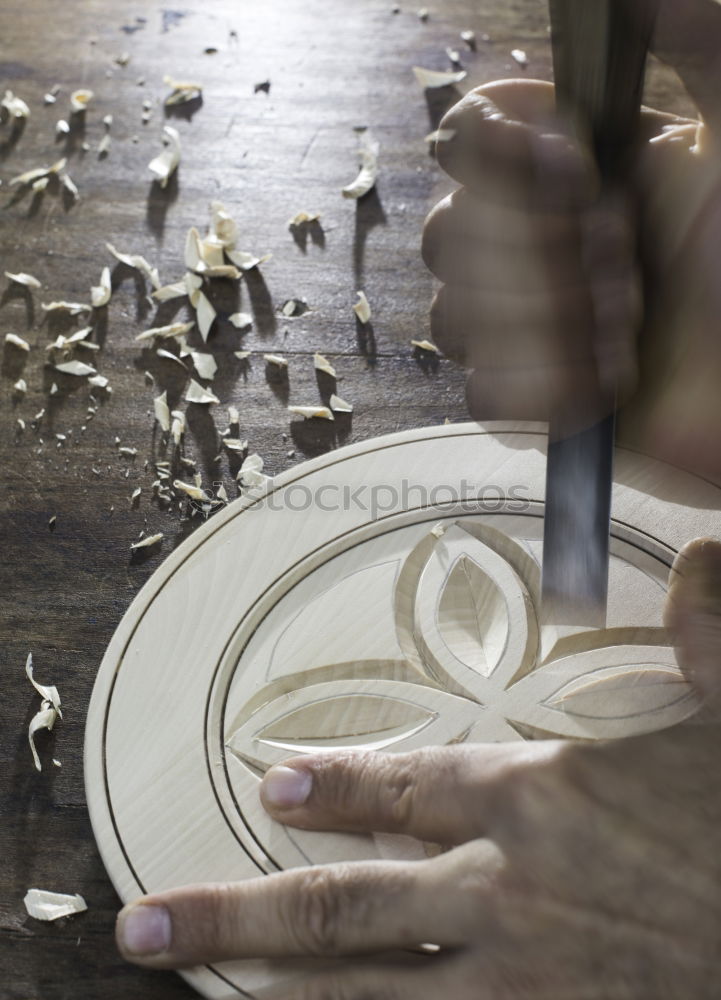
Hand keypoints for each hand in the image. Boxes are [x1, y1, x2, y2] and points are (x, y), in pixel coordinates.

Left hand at [116, 538, 720, 997]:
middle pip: (339, 903)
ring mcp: (513, 982)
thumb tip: (701, 557)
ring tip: (200, 983)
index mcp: (539, 801)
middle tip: (150, 921)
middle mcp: (500, 890)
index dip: (335, 786)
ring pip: (363, 987)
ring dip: (272, 985)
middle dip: (236, 912)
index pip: (407, 786)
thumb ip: (708, 639)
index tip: (274, 784)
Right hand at [422, 0, 720, 480]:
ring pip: (453, 321)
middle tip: (628, 258)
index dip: (494, 156)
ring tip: (631, 325)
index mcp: (580, 168)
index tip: (574, 168)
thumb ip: (694, 37)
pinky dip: (546, 389)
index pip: (466, 141)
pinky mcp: (539, 404)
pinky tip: (610, 380)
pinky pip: (484, 397)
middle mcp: (542, 243)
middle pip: (445, 235)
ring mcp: (533, 328)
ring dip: (551, 324)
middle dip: (540, 254)